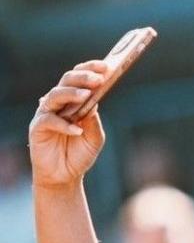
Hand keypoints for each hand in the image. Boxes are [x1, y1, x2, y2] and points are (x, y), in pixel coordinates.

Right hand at [28, 61, 108, 187]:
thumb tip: (94, 102)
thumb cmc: (80, 153)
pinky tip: (77, 130)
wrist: (65, 175)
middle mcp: (58, 103)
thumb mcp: (95, 137)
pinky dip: (64, 124)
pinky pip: (49, 120)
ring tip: (87, 96)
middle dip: (83, 77)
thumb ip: (94, 120)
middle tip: (98, 78)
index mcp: (73, 101)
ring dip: (71, 94)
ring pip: (55, 95)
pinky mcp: (37, 127)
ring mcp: (46, 113)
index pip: (79, 79)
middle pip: (66, 81)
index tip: (107, 66)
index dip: (91, 70)